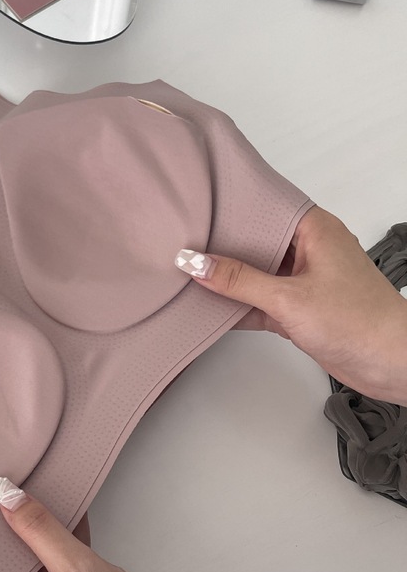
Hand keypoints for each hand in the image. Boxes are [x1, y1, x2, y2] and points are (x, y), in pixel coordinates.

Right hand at [177, 206, 406, 405]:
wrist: (391, 364)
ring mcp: (303, 280)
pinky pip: (259, 300)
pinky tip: (210, 307)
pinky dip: (237, 305)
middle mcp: (308, 250)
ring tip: (190, 274)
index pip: (265, 207)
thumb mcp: (289, 298)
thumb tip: (198, 263)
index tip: (199, 209)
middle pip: (255, 241)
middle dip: (223, 246)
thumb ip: (239, 281)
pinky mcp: (298, 308)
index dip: (232, 208)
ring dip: (228, 280)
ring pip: (255, 273)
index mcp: (314, 230)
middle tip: (186, 243)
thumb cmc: (362, 323)